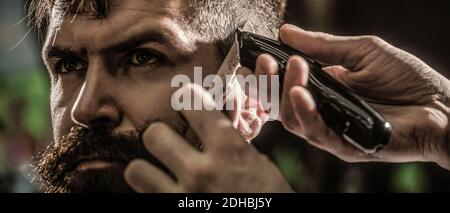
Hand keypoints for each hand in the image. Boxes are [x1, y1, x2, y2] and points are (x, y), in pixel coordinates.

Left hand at [124, 84, 292, 191]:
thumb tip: (210, 121)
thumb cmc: (269, 199)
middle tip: (168, 143)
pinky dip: (152, 192)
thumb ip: (230, 143)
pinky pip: (144, 197)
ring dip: (146, 170)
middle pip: (154, 134)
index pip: (192, 102)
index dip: (186, 97)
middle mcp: (201, 172)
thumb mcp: (259, 165)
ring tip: (158, 173)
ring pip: (136, 170)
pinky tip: (165, 191)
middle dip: (161, 136)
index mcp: (229, 151)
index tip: (184, 99)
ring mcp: (182, 200)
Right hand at [256, 24, 449, 169]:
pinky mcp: (345, 146)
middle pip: (282, 103)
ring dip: (287, 94)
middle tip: (266, 61)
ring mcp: (332, 129)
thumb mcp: (362, 51)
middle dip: (269, 82)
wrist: (440, 105)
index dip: (270, 71)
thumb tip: (287, 32)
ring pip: (294, 120)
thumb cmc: (405, 78)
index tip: (262, 53)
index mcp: (323, 87)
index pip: (286, 82)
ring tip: (294, 69)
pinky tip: (301, 94)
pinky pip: (317, 134)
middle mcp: (322, 110)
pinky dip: (306, 114)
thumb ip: (324, 45)